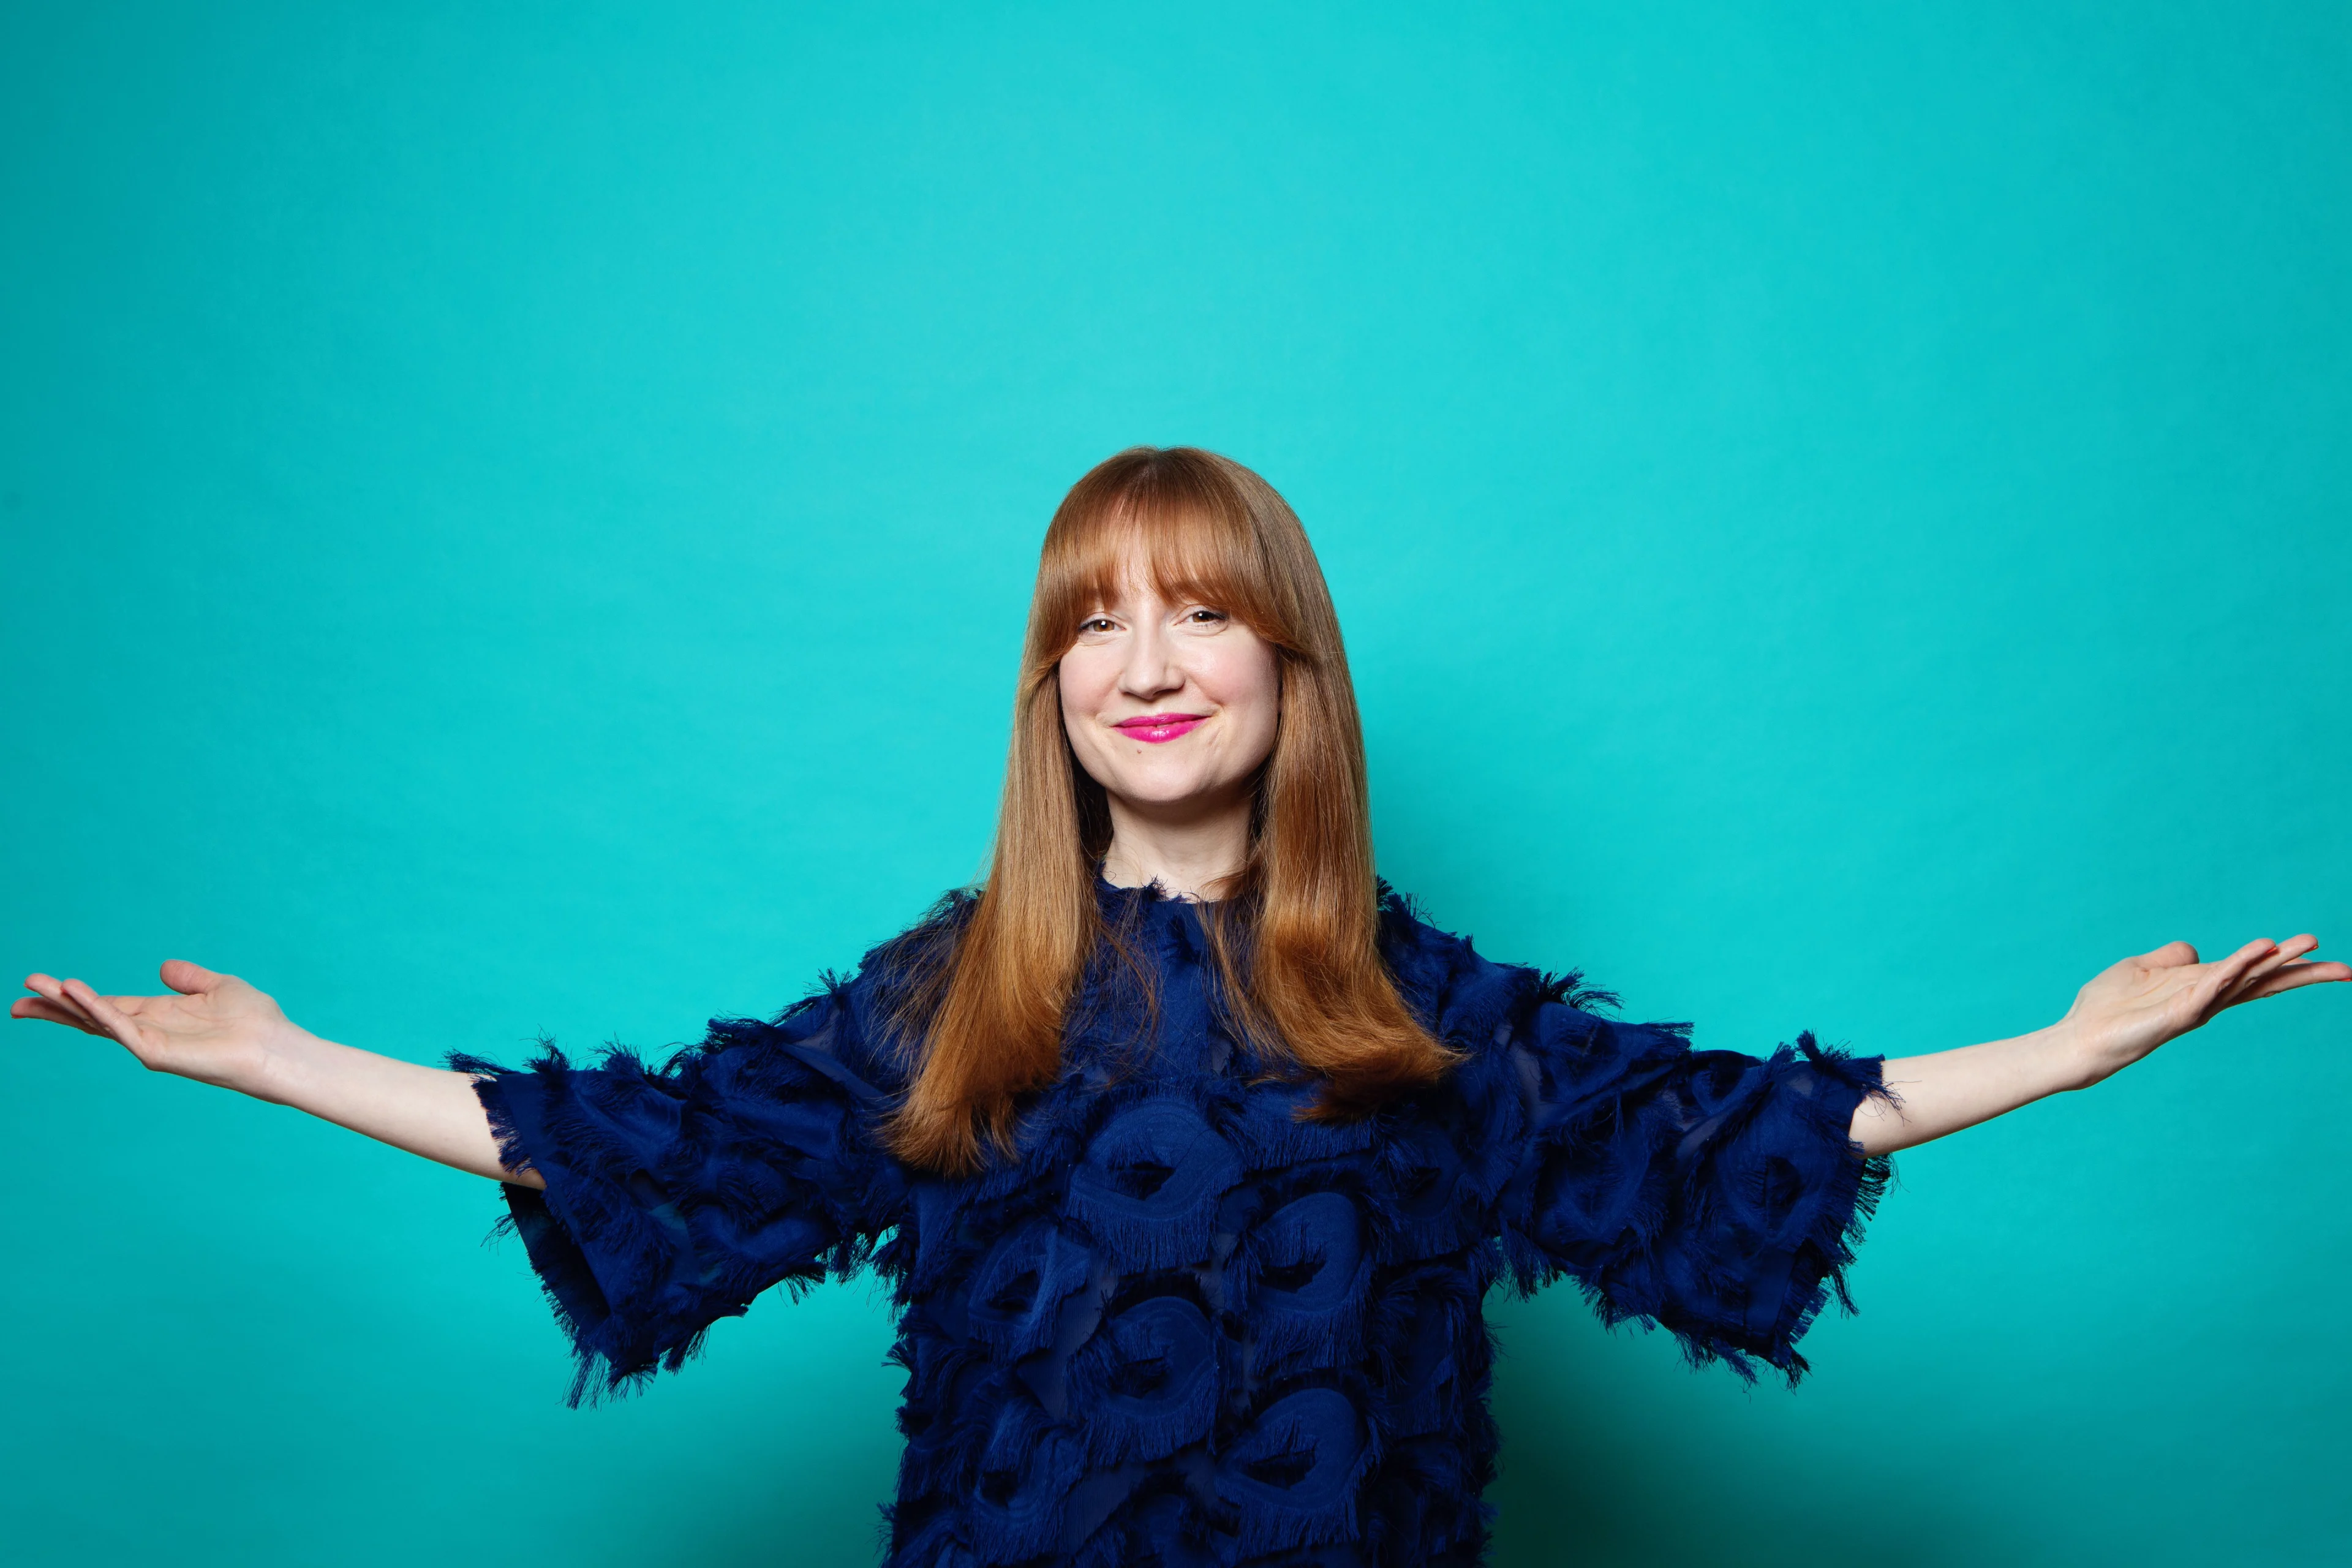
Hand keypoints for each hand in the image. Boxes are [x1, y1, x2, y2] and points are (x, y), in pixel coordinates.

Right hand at [12, 961, 308, 1095]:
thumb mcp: (219, 987)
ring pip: (98, 1023)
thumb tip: (164, 967)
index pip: (105, 1005)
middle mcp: (149, 1031)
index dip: (74, 997)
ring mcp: (150, 1044)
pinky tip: (77, 994)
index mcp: (158, 1015)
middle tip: (18, 999)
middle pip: (90, 1018)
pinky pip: (121, 1029)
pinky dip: (98, 1010)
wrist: (278, 1046)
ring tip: (34, 989)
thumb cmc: (256, 1020)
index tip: (42, 986)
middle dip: (55, 1008)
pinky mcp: (158, 1054)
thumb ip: (190, 977)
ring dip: (66, 1006)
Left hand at [2057, 935, 2350, 1086]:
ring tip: (2309, 945)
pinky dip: (2234, 968)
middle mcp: (2205, 999)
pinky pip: (2210, 986)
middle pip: (2262, 982)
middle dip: (2302, 973)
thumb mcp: (2141, 968)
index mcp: (2200, 986)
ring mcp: (2194, 1008)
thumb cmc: (2105, 1007)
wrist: (2078, 1038)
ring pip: (2244, 981)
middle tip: (2347, 969)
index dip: (2284, 962)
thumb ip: (2171, 957)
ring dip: (2275, 962)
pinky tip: (2257, 951)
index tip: (2321, 950)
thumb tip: (2195, 949)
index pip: (2252, 973)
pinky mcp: (2176, 1014)